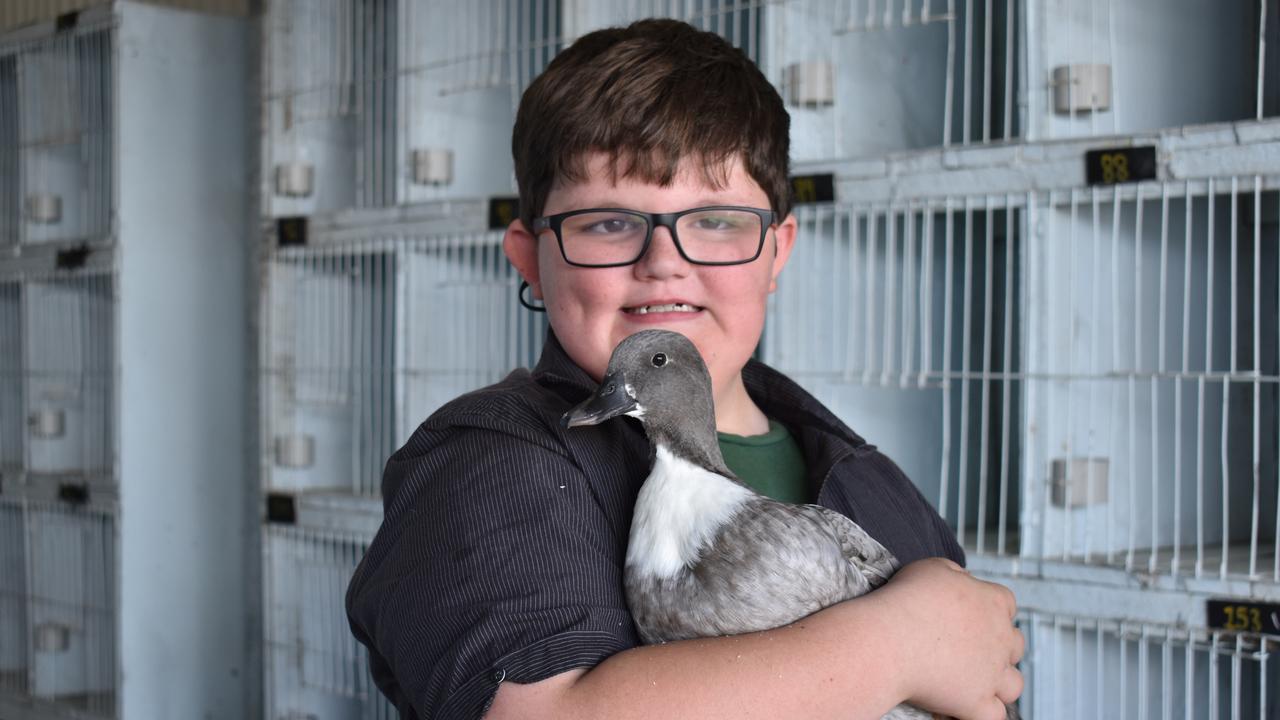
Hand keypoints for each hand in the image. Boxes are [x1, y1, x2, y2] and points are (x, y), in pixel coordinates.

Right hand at [873, 558, 1023, 719]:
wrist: (888, 640)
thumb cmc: (905, 601)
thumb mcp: (932, 568)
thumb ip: (956, 574)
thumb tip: (964, 580)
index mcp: (993, 602)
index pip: (1006, 603)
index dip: (987, 608)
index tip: (964, 613)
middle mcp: (1001, 639)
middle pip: (1014, 644)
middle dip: (997, 647)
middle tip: (966, 648)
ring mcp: (992, 673)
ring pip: (1013, 684)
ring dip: (997, 683)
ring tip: (970, 682)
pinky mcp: (977, 703)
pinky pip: (995, 716)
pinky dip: (982, 713)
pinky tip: (958, 708)